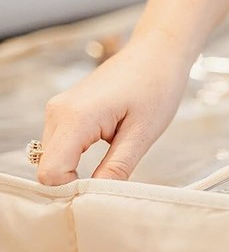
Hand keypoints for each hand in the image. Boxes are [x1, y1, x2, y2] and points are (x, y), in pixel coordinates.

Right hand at [37, 36, 190, 185]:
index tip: (102, 195)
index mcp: (75, 117)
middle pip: (49, 168)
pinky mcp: (65, 111)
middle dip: (75, 183)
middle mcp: (57, 113)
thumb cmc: (156, 87)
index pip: (51, 173)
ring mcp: (58, 110)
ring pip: (54, 158)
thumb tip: (98, 198)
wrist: (157, 54)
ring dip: (77, 170)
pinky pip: (62, 146)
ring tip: (113, 166)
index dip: (73, 191)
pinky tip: (106, 153)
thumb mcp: (143, 134)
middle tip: (112, 186)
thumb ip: (117, 167)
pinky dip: (78, 158)